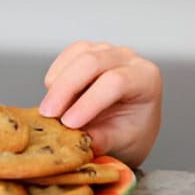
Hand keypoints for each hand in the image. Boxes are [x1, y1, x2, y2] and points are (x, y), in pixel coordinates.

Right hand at [38, 41, 162, 167]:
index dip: (89, 102)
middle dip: (66, 88)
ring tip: (49, 111)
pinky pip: (68, 55)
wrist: (129, 125)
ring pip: (79, 55)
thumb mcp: (123, 143)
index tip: (69, 124)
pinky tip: (53, 96)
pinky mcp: (90, 51)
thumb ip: (103, 140)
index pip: (115, 82)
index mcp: (146, 79)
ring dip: (59, 82)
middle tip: (48, 115)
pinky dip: (57, 75)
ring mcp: (109, 52)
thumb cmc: (132, 133)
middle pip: (93, 62)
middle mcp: (129, 59)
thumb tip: (79, 140)